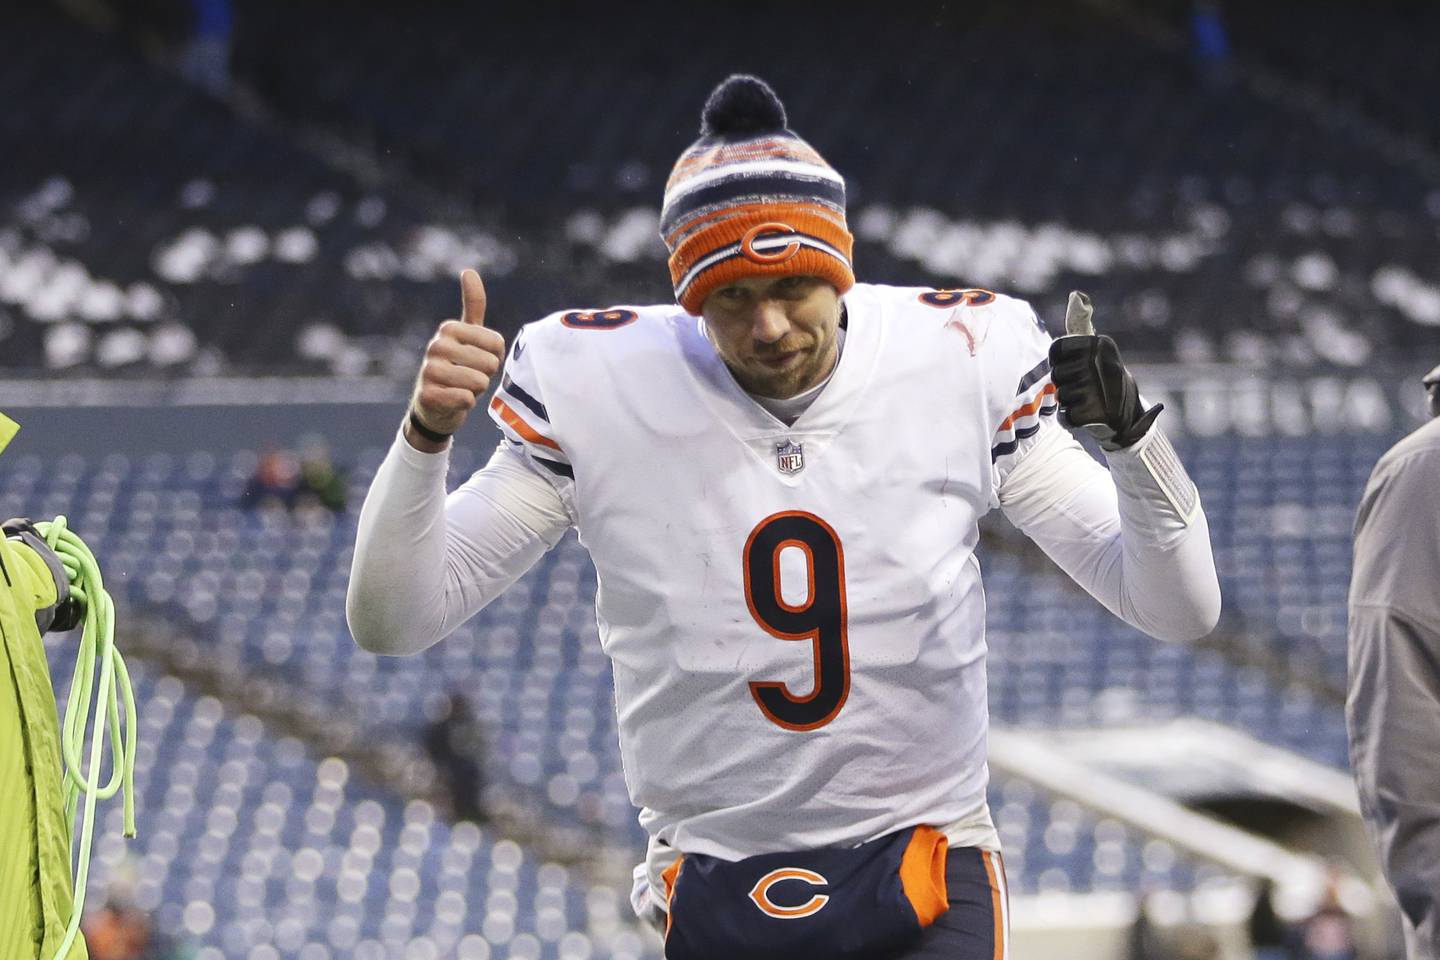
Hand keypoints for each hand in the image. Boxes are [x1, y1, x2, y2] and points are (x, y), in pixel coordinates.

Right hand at [406, 269, 505, 450]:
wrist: (434, 406)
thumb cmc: (458, 367)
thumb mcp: (467, 336)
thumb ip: (473, 304)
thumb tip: (469, 270)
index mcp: (449, 328)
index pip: (497, 344)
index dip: (494, 358)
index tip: (475, 360)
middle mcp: (436, 346)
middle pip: (490, 363)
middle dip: (485, 375)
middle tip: (467, 377)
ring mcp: (429, 371)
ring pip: (479, 382)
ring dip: (475, 391)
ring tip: (460, 388)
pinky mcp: (428, 395)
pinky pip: (466, 399)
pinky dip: (465, 404)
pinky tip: (452, 401)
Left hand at [1048, 291, 1161, 450]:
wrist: (1127, 412)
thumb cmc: (1102, 374)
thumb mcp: (1094, 346)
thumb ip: (1080, 323)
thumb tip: (1076, 294)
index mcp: (1100, 344)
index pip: (1057, 350)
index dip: (1060, 361)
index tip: (1072, 364)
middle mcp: (1101, 363)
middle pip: (1057, 374)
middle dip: (1065, 382)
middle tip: (1083, 384)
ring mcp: (1098, 389)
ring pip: (1061, 395)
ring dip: (1069, 400)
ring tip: (1087, 398)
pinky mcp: (1094, 413)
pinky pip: (1066, 415)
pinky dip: (1072, 416)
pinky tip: (1087, 412)